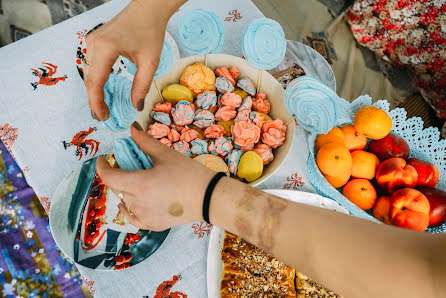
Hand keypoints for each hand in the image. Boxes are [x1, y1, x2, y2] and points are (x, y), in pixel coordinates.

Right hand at [84, 0, 183, 119]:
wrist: (147, 9)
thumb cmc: (150, 31)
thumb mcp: (150, 62)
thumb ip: (142, 86)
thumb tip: (136, 106)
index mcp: (106, 48)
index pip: (96, 82)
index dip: (97, 102)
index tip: (102, 117)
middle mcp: (93, 44)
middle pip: (89, 79)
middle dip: (94, 100)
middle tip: (103, 116)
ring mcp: (91, 41)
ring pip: (88, 73)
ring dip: (94, 90)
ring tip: (103, 107)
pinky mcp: (94, 41)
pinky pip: (91, 65)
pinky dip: (96, 79)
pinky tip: (102, 90)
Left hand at [96, 122, 215, 230]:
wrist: (209, 197)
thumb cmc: (189, 174)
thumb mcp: (166, 154)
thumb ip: (145, 142)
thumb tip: (132, 129)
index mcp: (139, 184)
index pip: (108, 177)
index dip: (102, 166)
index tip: (103, 160)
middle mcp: (138, 203)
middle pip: (116, 188)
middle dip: (117, 175)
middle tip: (128, 166)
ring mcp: (145, 217)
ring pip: (123, 202)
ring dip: (124, 191)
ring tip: (137, 182)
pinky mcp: (153, 225)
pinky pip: (133, 218)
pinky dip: (130, 208)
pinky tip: (134, 202)